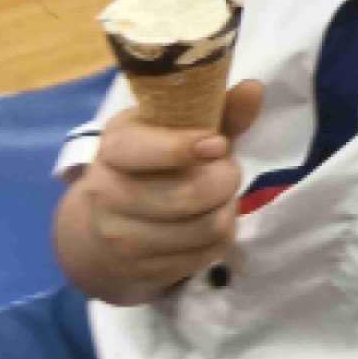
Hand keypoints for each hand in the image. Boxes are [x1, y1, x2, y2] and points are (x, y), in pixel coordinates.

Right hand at [70, 81, 263, 292]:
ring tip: (220, 194)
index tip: (217, 144)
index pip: (142, 150)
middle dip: (224, 178)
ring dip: (227, 207)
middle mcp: (108, 194)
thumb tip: (254, 89)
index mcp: (115, 147)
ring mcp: (123, 238)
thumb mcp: (173, 129)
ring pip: (206, 227)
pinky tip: (210, 219)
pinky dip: (222, 234)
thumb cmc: (151, 162)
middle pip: (189, 195)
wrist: (103, 226)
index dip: (183, 147)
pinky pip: (208, 253)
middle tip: (225, 168)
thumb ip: (217, 110)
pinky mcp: (144, 270)